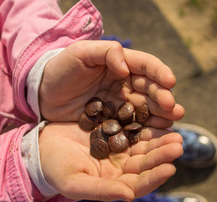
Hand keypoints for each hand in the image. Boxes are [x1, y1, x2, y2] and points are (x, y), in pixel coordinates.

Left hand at [39, 40, 184, 127]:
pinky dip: (145, 129)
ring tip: (172, 122)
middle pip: (150, 89)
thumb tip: (125, 67)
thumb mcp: (80, 53)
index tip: (170, 82)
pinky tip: (157, 134)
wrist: (43, 94)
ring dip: (161, 115)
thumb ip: (105, 53)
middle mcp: (125, 84)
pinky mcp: (114, 122)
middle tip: (174, 109)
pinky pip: (132, 125)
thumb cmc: (61, 69)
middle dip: (164, 98)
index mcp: (120, 64)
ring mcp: (121, 104)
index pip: (145, 65)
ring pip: (146, 108)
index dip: (159, 72)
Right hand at [39, 122, 182, 201]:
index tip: (170, 168)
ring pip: (143, 145)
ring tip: (175, 131)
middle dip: (162, 154)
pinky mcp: (114, 131)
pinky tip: (154, 116)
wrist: (42, 148)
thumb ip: (101, 190)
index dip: (154, 177)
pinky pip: (133, 127)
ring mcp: (118, 149)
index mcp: (113, 183)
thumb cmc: (55, 170)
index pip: (139, 183)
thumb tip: (129, 195)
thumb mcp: (74, 183)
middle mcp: (120, 168)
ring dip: (159, 140)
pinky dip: (144, 123)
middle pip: (146, 163)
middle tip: (179, 144)